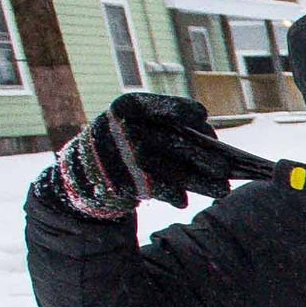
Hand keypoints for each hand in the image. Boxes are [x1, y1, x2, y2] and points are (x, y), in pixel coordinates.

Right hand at [45, 94, 248, 219]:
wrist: (80, 173)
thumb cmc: (123, 145)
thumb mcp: (137, 127)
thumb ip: (168, 131)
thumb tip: (211, 145)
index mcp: (127, 109)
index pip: (161, 106)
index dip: (183, 110)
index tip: (203, 116)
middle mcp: (123, 130)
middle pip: (172, 142)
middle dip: (202, 157)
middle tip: (225, 169)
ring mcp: (121, 156)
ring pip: (169, 169)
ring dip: (198, 182)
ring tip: (221, 190)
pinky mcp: (119, 181)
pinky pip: (155, 188)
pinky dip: (172, 194)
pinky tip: (183, 201)